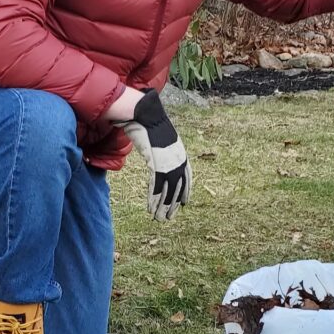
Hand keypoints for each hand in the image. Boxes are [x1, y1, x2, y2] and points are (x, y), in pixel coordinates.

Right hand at [115, 89, 190, 220]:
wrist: (146, 115)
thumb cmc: (150, 123)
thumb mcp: (160, 137)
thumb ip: (161, 147)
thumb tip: (157, 149)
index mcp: (180, 154)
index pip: (187, 178)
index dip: (186, 192)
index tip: (184, 203)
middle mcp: (178, 161)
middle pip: (177, 188)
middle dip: (172, 205)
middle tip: (168, 218)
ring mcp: (168, 164)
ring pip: (167, 191)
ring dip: (161, 206)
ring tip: (158, 218)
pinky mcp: (157, 165)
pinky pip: (156, 186)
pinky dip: (153, 198)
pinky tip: (150, 207)